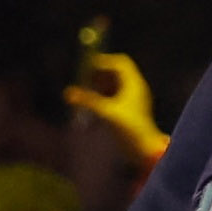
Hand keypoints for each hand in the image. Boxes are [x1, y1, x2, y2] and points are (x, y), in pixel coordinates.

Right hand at [67, 51, 168, 167]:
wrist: (144, 149)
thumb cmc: (130, 128)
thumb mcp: (107, 113)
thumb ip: (87, 101)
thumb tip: (67, 93)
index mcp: (134, 83)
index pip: (121, 62)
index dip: (104, 61)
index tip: (87, 67)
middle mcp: (136, 87)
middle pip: (118, 71)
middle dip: (100, 72)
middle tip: (84, 78)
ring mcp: (134, 98)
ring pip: (117, 83)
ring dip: (101, 83)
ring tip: (86, 89)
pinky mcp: (130, 108)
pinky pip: (117, 94)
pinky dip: (105, 93)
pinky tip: (94, 100)